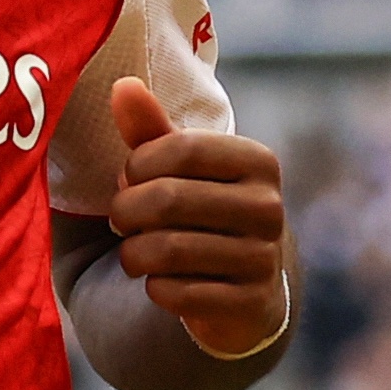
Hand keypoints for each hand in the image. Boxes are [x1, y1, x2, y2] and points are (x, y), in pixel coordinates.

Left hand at [107, 79, 288, 360]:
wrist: (242, 286)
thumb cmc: (200, 211)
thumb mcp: (179, 168)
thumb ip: (150, 129)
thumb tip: (123, 85)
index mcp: (258, 161)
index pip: (180, 149)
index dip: (136, 164)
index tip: (128, 178)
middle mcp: (270, 207)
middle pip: (167, 199)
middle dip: (125, 211)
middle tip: (120, 220)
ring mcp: (264, 258)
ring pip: (166, 250)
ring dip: (133, 254)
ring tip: (134, 252)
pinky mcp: (250, 304)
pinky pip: (176, 293)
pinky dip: (154, 289)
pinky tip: (161, 283)